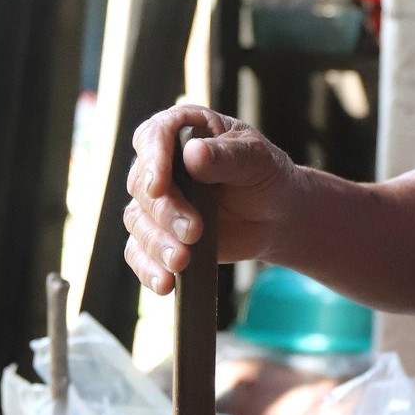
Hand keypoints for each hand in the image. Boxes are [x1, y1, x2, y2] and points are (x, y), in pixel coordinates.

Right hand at [123, 105, 297, 297]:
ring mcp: (157, 202)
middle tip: (194, 232)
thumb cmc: (266, 176)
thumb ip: (226, 156)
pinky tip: (165, 284)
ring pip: (138, 222)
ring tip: (183, 262)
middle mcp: (161, 164)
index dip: (152, 162)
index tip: (158, 187)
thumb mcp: (256, 158)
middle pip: (142, 186)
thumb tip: (193, 155)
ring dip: (157, 244)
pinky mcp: (159, 234)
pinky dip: (148, 269)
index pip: (153, 138)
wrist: (276, 215)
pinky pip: (139, 252)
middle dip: (166, 213)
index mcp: (181, 130)